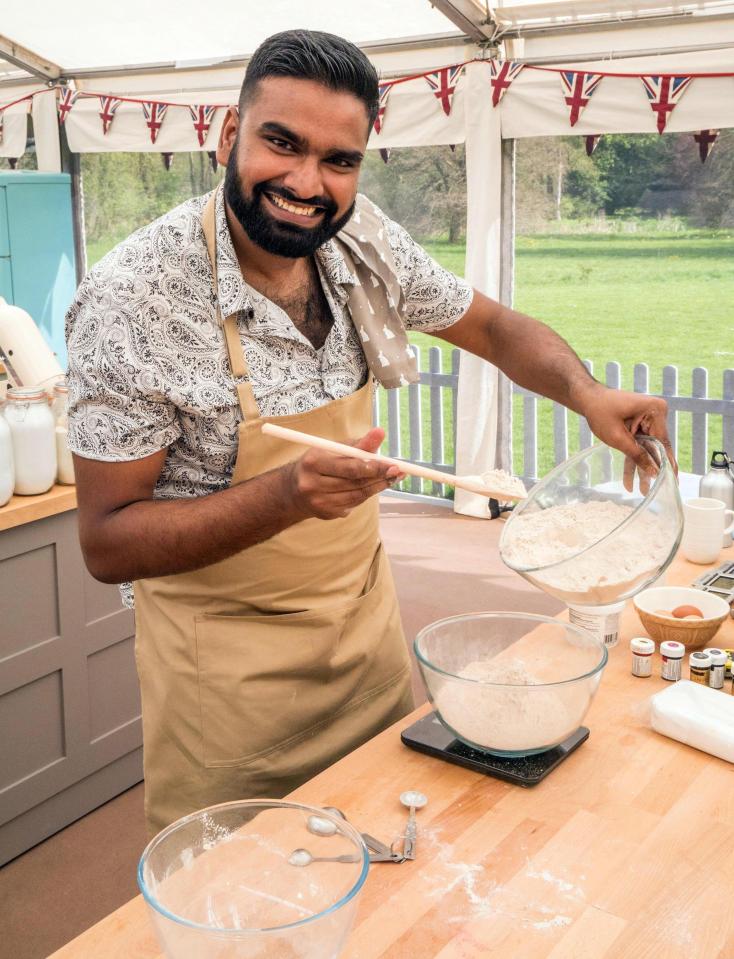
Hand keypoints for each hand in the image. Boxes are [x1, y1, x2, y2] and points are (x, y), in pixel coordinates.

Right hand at [283, 427, 404, 519]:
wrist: (294, 489)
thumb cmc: (321, 462)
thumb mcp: (335, 449)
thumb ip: (359, 444)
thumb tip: (380, 432)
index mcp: (313, 462)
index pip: (350, 467)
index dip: (375, 467)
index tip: (394, 464)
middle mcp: (312, 484)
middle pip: (355, 483)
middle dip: (380, 477)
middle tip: (398, 472)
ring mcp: (319, 502)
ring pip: (357, 496)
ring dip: (377, 487)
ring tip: (392, 478)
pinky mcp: (326, 514)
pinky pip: (353, 504)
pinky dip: (365, 495)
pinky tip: (373, 487)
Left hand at [577, 383, 677, 491]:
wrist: (587, 398)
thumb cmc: (600, 411)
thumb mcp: (618, 438)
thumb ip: (637, 455)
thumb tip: (655, 471)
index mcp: (656, 411)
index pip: (663, 443)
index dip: (665, 464)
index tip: (672, 481)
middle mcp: (656, 413)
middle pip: (657, 447)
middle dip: (651, 469)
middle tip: (653, 491)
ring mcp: (649, 419)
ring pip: (647, 449)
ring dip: (641, 468)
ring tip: (641, 490)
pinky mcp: (640, 424)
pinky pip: (639, 444)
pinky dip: (633, 459)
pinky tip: (630, 480)